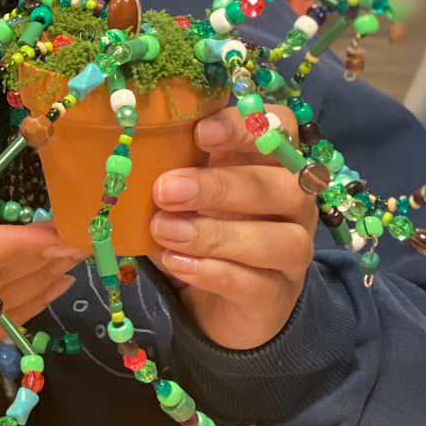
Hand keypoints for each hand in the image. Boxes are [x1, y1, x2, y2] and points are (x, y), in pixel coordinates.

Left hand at [148, 104, 316, 349]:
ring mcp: (294, 253)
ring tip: (164, 231)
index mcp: (271, 162)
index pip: (280, 128)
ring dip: (216, 234)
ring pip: (281, 240)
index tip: (201, 133)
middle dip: (221, 186)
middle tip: (165, 190)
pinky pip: (259, 285)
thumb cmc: (198, 222)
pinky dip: (215, 272)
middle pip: (284, 186)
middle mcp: (294, 204)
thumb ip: (173, 165)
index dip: (245, 127)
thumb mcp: (184, 188)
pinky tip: (176, 262)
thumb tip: (130, 151)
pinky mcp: (279, 297)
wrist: (212, 298)